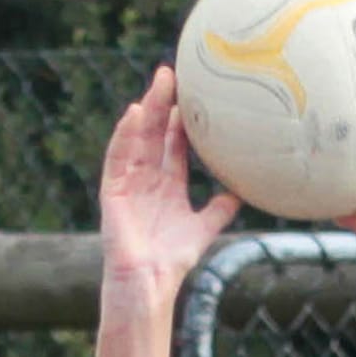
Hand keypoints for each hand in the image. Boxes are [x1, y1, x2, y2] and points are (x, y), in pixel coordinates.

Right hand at [98, 69, 239, 288]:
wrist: (149, 283)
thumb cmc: (172, 260)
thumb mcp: (203, 230)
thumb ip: (219, 211)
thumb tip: (242, 194)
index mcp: (167, 185)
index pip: (174, 144)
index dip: (181, 121)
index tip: (192, 95)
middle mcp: (147, 179)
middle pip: (154, 133)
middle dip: (161, 104)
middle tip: (171, 74)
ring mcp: (129, 182)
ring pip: (137, 138)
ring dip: (146, 111)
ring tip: (157, 84)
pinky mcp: (114, 191)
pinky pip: (117, 157)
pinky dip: (124, 136)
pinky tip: (133, 114)